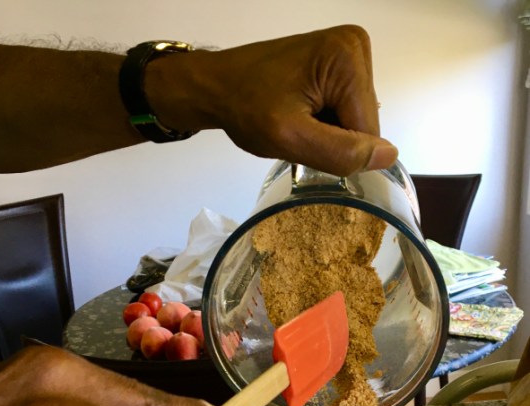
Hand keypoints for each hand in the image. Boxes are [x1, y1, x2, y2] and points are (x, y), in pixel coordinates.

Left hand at [148, 25, 397, 175]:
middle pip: (365, 125)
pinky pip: (346, 113)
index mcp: (347, 58)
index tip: (303, 140)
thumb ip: (339, 151)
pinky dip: (324, 125)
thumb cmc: (244, 106)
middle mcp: (355, 48)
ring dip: (327, 135)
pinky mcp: (339, 67)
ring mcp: (348, 56)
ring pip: (356, 123)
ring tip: (297, 121)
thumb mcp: (289, 137)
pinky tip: (301, 116)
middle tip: (297, 131)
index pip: (368, 132)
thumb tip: (388, 156)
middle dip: (332, 140)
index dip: (337, 150)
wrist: (218, 87)